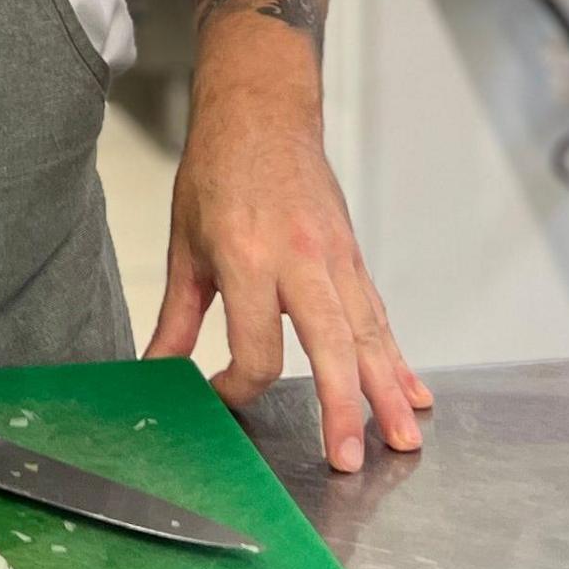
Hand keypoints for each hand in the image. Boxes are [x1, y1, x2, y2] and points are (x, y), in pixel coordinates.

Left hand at [144, 60, 428, 471]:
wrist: (262, 108)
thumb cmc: (218, 169)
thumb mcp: (185, 242)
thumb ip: (175, 316)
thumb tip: (154, 370)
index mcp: (248, 257)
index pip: (257, 345)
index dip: (239, 385)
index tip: (222, 393)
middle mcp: (300, 258)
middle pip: (329, 345)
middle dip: (341, 407)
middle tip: (348, 460)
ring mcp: (335, 257)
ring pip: (368, 334)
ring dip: (387, 391)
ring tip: (403, 440)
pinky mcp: (353, 256)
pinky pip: (379, 314)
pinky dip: (397, 356)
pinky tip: (413, 393)